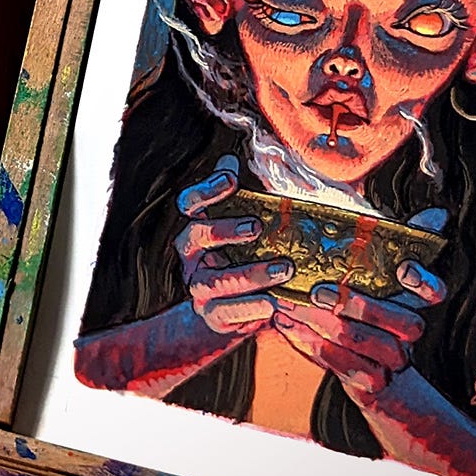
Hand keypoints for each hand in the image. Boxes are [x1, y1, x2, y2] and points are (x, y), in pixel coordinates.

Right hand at [175, 156, 290, 334]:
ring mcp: (199, 287)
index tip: (232, 178)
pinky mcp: (214, 315)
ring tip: (285, 269)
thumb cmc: (241, 262)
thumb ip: (240, 199)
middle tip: (257, 226)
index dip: (207, 190)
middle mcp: (191, 257)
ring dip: (251, 273)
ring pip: (216, 279)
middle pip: (196, 236)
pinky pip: (228, 312)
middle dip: (225, 229)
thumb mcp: (242, 231)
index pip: (190, 204)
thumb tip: (229, 158)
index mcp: (197, 230)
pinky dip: (252, 307)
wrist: (226, 316)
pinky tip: (274, 303)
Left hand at [269, 230, 445, 397]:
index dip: (423, 282)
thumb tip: (438, 213)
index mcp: (414, 302)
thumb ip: (401, 240)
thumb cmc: (369, 307)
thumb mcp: (380, 272)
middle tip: (318, 291)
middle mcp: (409, 332)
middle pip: (399, 322)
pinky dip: (309, 343)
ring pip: (360, 341)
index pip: (435, 292)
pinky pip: (339, 364)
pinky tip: (285, 325)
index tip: (403, 269)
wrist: (371, 372)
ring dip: (321, 323)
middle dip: (358, 306)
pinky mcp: (368, 381)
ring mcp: (391, 360)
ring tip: (289, 304)